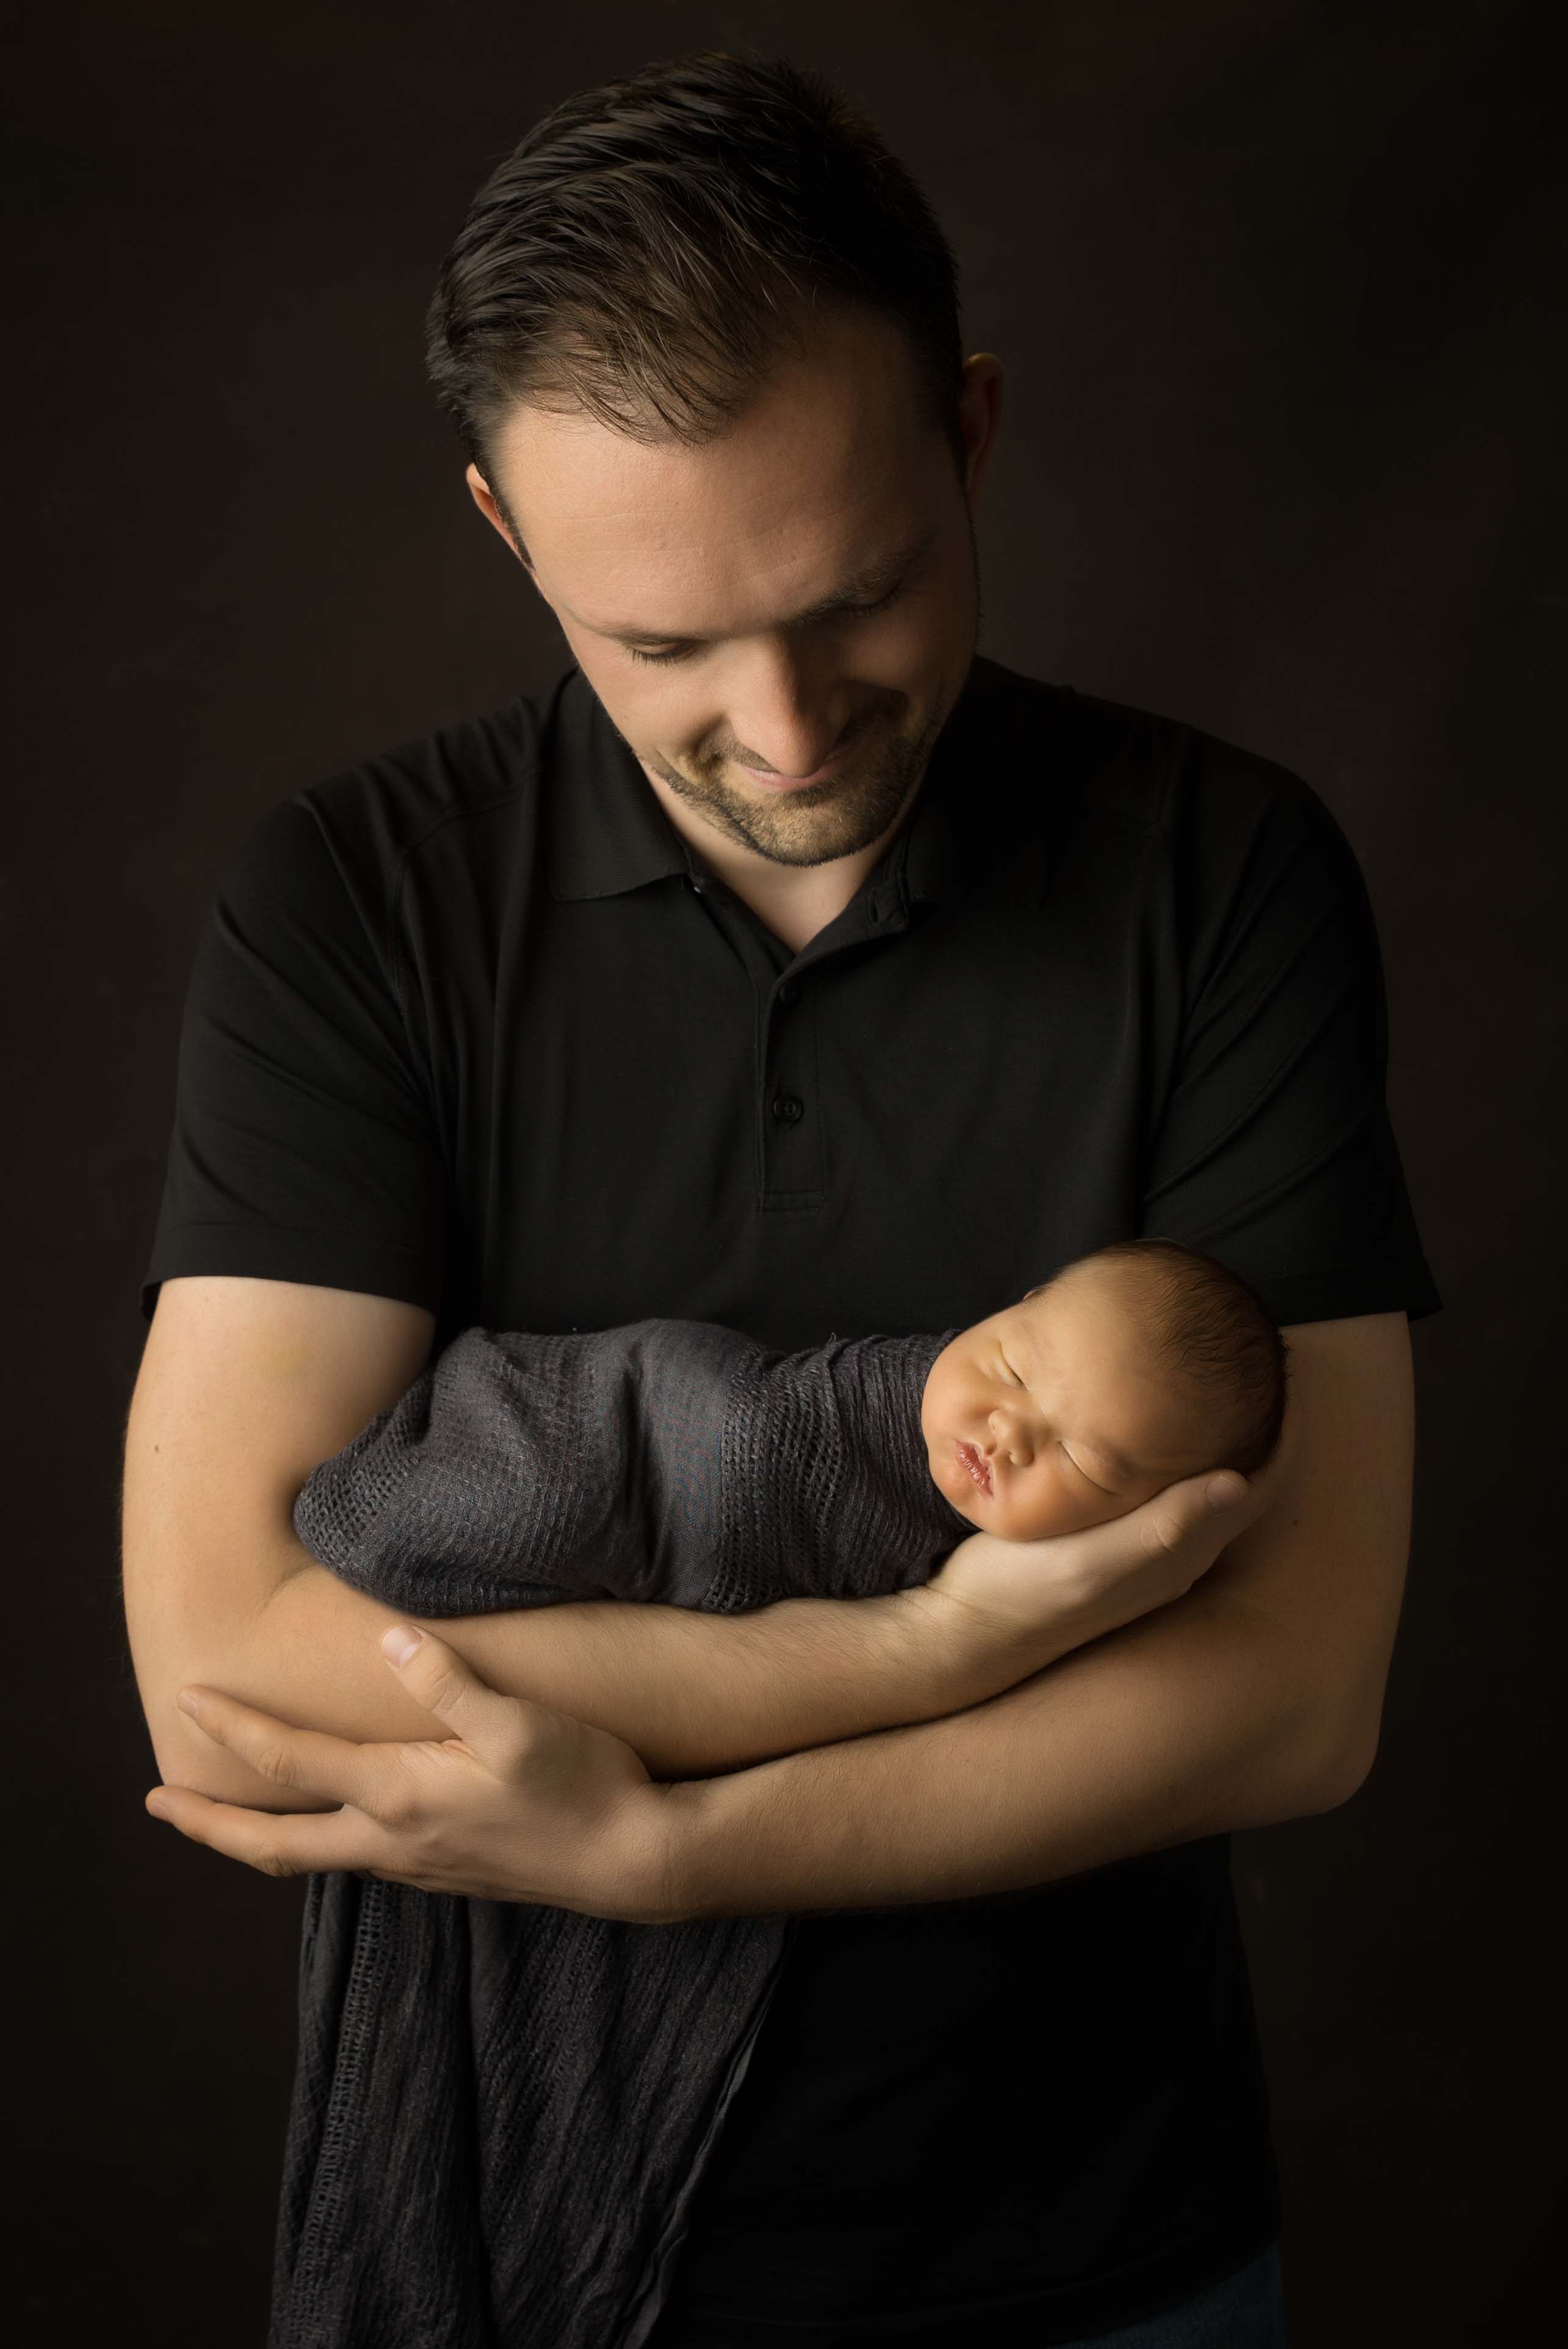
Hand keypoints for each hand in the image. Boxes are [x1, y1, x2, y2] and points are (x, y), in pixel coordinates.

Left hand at [143, 1624, 673, 1922]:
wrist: (635, 1858)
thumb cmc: (580, 1784)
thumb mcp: (516, 1722)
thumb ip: (446, 1680)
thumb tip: (386, 1639)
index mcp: (397, 1797)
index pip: (292, 1762)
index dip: (234, 1729)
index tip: (185, 1699)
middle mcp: (392, 1842)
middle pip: (274, 1845)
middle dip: (210, 1825)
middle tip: (159, 1803)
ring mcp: (419, 1865)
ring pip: (314, 1856)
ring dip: (259, 1835)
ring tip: (229, 1809)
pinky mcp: (447, 1870)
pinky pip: (357, 1858)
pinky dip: (316, 1838)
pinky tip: (332, 1818)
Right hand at [923, 1405, 1297, 1653]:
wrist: (966, 1632)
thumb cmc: (1023, 1593)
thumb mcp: (1091, 1561)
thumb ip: (1162, 1526)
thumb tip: (1238, 1482)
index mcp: (1181, 1554)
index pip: (1256, 1487)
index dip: (1279, 1436)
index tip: (1281, 1378)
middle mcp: (1174, 1555)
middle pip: (1235, 1482)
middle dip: (1251, 1430)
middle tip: (1246, 1364)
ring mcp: (1142, 1551)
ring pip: (1199, 1485)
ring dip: (1211, 1441)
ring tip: (1205, 1383)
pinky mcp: (1110, 1543)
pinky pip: (1162, 1491)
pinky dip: (1170, 1455)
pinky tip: (1143, 1428)